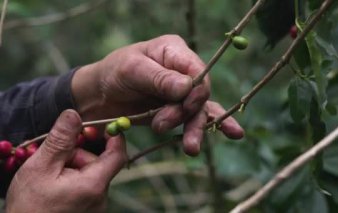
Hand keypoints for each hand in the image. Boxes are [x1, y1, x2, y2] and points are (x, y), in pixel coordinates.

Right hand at [6, 110, 126, 212]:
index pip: (118, 154)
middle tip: (55, 155)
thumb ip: (60, 140)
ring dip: (74, 165)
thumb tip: (73, 114)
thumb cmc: (30, 207)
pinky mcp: (88, 210)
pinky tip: (54, 183)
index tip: (98, 126)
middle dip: (79, 152)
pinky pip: (86, 185)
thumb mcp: (41, 168)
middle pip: (100, 162)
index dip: (113, 136)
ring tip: (50, 174)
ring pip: (91, 173)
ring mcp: (95, 205)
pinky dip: (73, 178)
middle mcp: (101, 197)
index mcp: (94, 185)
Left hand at [72, 34, 243, 154]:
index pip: (197, 71)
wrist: (98, 95)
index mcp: (174, 51)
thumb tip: (188, 88)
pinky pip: (197, 117)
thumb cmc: (112, 74)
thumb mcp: (131, 70)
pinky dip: (210, 127)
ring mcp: (181, 90)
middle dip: (185, 114)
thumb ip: (159, 79)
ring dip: (193, 128)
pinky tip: (234, 133)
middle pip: (199, 94)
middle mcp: (182, 69)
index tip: (182, 105)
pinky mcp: (177, 108)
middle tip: (162, 125)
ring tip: (190, 148)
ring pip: (198, 110)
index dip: (195, 92)